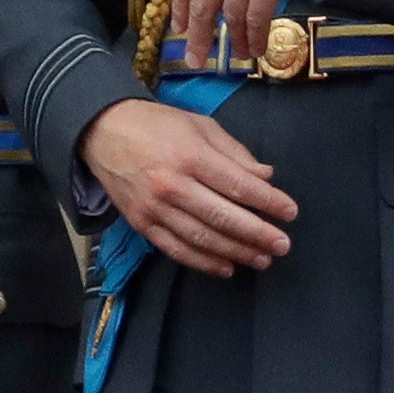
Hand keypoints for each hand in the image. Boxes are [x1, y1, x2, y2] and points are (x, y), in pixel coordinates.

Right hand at [79, 98, 294, 275]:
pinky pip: (176, 249)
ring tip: (262, 259)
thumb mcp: (200, 126)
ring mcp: (155, 208)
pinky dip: (203, 262)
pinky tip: (226, 267)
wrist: (103, 132)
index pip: (239, 185)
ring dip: (236, 252)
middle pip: (223, 217)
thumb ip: (235, 153)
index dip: (269, 201)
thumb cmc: (157, 125)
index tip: (290, 212)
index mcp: (191, 156)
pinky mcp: (142, 223)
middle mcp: (172, 185)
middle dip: (258, 234)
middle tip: (282, 245)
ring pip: (202, 238)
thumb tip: (266, 178)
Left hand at [164, 0, 350, 74]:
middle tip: (195, 59)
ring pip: (231, 16)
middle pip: (202, 5)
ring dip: (234, 40)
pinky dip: (255, 38)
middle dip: (197, 37)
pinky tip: (256, 49)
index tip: (179, 28)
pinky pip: (257, 19)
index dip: (179, 9)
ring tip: (238, 55)